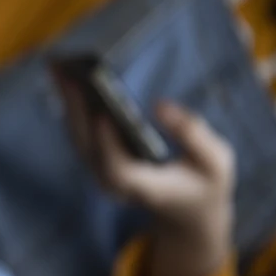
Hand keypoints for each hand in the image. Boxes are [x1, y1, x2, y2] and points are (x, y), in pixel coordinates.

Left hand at [58, 81, 234, 275]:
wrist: (186, 211)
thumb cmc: (205, 184)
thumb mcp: (216, 162)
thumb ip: (193, 134)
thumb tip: (160, 105)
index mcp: (145, 188)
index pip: (117, 169)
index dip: (107, 144)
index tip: (102, 113)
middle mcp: (114, 183)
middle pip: (86, 147)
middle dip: (75, 107)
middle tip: (66, 71)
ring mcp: (102, 173)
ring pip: (77, 136)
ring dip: (67, 100)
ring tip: (59, 65)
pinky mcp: (98, 161)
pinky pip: (80, 131)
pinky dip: (72, 104)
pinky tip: (67, 76)